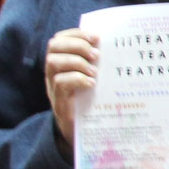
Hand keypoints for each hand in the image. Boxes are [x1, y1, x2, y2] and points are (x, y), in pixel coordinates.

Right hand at [44, 29, 99, 146]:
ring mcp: (53, 88)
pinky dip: (77, 79)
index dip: (76, 34)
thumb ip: (97, 64)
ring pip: (53, 63)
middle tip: (96, 55)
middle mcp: (52, 73)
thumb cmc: (92, 102)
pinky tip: (92, 84)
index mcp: (61, 63)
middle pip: (53, 46)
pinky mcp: (59, 103)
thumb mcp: (93, 79)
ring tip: (94, 72)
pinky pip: (61, 84)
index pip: (59, 39)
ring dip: (77, 62)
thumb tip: (116, 45)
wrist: (84, 134)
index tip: (96, 37)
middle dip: (77, 45)